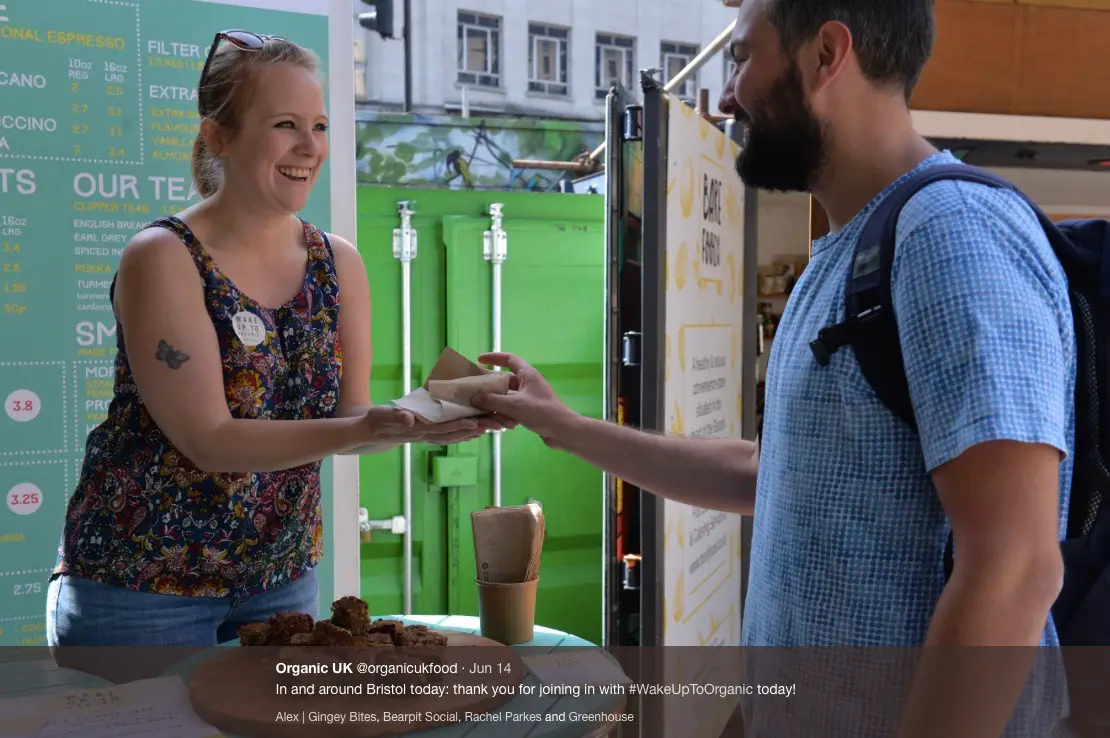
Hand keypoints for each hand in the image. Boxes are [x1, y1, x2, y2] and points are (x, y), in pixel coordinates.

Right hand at [361, 406, 500, 445]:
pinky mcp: (429, 433)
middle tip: (497, 424)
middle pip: (457, 432)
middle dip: (477, 429)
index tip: (477, 422)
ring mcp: (430, 435)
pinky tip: (475, 432)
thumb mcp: (384, 416)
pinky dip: (464, 434)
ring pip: (457, 435)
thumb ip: (396, 416)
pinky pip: (450, 435)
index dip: (461, 425)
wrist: (372, 432)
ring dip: (475, 432)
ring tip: (493, 427)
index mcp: (420, 429)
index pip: (445, 427)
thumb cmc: (378, 421)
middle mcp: (429, 434)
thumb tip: (409, 418)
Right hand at [470, 352, 577, 449]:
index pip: (509, 358)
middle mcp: (528, 383)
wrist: (562, 431)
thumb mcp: (514, 405)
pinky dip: (506, 415)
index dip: (494, 358)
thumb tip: (474, 397)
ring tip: (489, 415)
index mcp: (527, 374)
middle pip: (504, 380)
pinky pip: (512, 409)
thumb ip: (492, 401)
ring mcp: (529, 397)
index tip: (479, 360)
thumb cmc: (541, 412)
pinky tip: (502, 425)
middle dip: (491, 388)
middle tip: (475, 393)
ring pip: (506, 397)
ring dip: (498, 407)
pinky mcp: (529, 410)